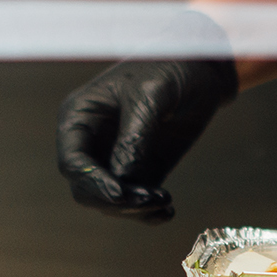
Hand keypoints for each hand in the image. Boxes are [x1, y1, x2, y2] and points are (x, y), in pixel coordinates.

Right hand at [53, 51, 237, 221]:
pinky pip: (136, 200)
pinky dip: (148, 212)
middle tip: (150, 199)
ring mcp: (115, 158)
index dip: (92, 182)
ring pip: (111, 200)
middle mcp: (91, 142)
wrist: (203, 65)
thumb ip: (135, 137)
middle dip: (114, 200)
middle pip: (87, 188)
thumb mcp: (152, 96)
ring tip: (164, 201)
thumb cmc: (170, 67)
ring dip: (134, 209)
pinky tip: (167, 211)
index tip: (120, 194)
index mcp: (80, 117)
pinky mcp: (142, 168)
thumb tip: (123, 181)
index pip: (73, 162)